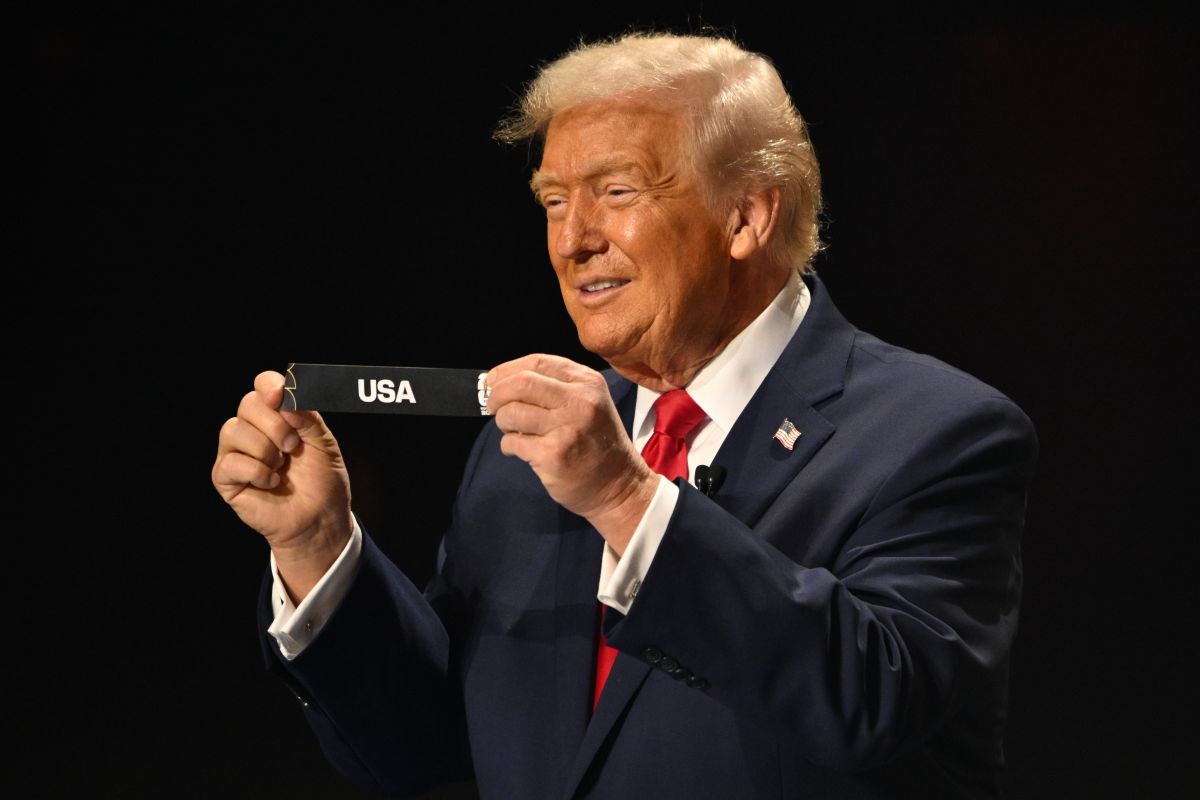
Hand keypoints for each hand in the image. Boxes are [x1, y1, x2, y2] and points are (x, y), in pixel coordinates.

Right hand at [212, 370, 352, 599]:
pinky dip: (257, 472)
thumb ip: (306, 416)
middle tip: (293, 447)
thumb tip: (284, 397)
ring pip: (234, 429)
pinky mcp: (225, 477)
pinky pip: (231, 462)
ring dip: (266, 451)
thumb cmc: (321, 480)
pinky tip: (271, 483)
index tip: (281, 397)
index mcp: (276, 416)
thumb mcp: (323, 442)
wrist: (320, 518)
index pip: (262, 385)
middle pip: (248, 404)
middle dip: (276, 425)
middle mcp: (252, 429)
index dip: (269, 386)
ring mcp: (235, 452)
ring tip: (281, 468)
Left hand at [486, 354, 657, 554]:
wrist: (619, 485)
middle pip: (520, 383)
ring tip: (513, 431)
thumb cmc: (598, 443)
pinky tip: (522, 451)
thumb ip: (555, 388)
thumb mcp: (590, 402)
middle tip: (493, 406)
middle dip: (497, 394)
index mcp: (586, 382)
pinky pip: (513, 442)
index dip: (507, 370)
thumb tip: (503, 382)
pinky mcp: (554, 455)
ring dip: (502, 422)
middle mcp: (579, 401)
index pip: (537, 362)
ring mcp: (567, 428)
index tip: (493, 381)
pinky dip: (509, 446)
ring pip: (511, 413)